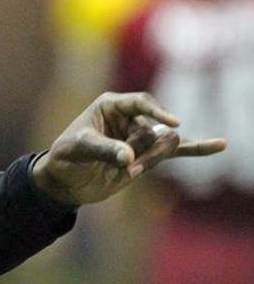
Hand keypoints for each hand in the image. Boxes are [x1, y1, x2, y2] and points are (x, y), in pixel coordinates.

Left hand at [32, 92, 226, 205]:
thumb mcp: (77, 149)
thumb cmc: (66, 157)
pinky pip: (175, 152)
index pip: (142, 102)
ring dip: (150, 161)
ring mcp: (140, 137)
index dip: (157, 111)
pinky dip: (196, 149)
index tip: (171, 123)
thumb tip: (129, 158)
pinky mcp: (147, 156)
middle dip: (146, 151)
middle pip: (155, 130)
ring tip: (127, 172)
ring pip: (164, 145)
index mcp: (111, 105)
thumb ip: (103, 150)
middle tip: (126, 168)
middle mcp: (129, 118)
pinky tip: (218, 146)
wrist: (66, 180)